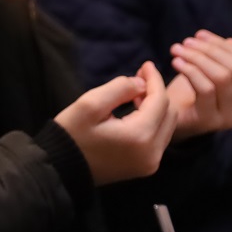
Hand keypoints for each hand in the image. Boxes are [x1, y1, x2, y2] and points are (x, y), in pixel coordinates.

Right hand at [55, 61, 175, 184]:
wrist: (61, 168)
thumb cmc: (72, 134)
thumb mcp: (89, 104)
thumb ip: (119, 88)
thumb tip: (141, 83)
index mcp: (140, 136)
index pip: (160, 101)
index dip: (154, 79)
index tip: (146, 64)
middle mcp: (153, 153)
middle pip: (170, 114)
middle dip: (157, 92)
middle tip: (139, 77)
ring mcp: (151, 163)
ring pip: (168, 126)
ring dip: (157, 107)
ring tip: (136, 94)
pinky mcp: (146, 167)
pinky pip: (160, 138)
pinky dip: (154, 121)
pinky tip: (136, 112)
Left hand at [168, 30, 231, 139]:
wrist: (167, 119)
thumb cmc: (189, 93)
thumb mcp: (208, 72)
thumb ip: (224, 58)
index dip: (222, 45)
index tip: (199, 34)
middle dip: (209, 50)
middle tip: (186, 42)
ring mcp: (231, 118)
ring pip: (221, 77)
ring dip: (197, 58)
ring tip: (177, 49)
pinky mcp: (211, 121)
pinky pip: (206, 89)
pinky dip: (190, 71)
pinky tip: (175, 62)